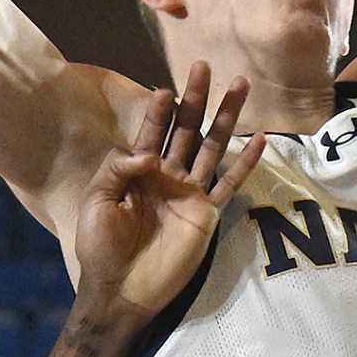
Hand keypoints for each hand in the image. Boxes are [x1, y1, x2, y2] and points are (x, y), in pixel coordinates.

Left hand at [70, 65, 264, 329]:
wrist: (121, 290)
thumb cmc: (101, 248)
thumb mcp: (96, 202)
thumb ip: (116, 170)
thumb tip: (145, 152)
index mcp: (137, 171)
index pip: (152, 131)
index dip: (159, 110)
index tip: (166, 89)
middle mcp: (167, 175)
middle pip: (186, 129)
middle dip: (196, 98)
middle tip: (204, 65)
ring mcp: (189, 193)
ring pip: (213, 146)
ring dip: (226, 116)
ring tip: (240, 84)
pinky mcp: (207, 214)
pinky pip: (230, 184)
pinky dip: (245, 162)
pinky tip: (260, 139)